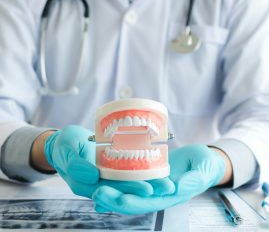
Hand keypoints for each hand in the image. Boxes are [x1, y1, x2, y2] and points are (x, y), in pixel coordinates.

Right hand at [39, 125, 173, 199]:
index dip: (129, 190)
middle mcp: (98, 183)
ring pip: (128, 181)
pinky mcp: (110, 168)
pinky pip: (126, 171)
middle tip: (166, 186)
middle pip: (124, 188)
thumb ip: (75, 164)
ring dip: (147, 181)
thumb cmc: (63, 145)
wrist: (64, 142)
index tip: (148, 188)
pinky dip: (140, 171)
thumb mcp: (65, 151)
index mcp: (86, 184)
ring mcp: (105, 176)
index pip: (111, 190)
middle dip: (146, 188)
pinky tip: (156, 169)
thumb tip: (92, 176)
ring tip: (167, 181)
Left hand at [92, 145, 227, 213]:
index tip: (117, 199)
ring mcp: (151, 183)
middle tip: (97, 193)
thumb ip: (192, 180)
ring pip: (128, 189)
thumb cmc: (204, 166)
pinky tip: (103, 178)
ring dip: (112, 190)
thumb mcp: (202, 171)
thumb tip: (177, 188)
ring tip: (94, 187)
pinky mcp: (148, 172)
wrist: (202, 161)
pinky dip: (117, 180)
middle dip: (115, 199)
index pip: (149, 203)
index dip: (132, 202)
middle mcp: (157, 193)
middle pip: (133, 199)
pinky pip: (131, 177)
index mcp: (170, 196)